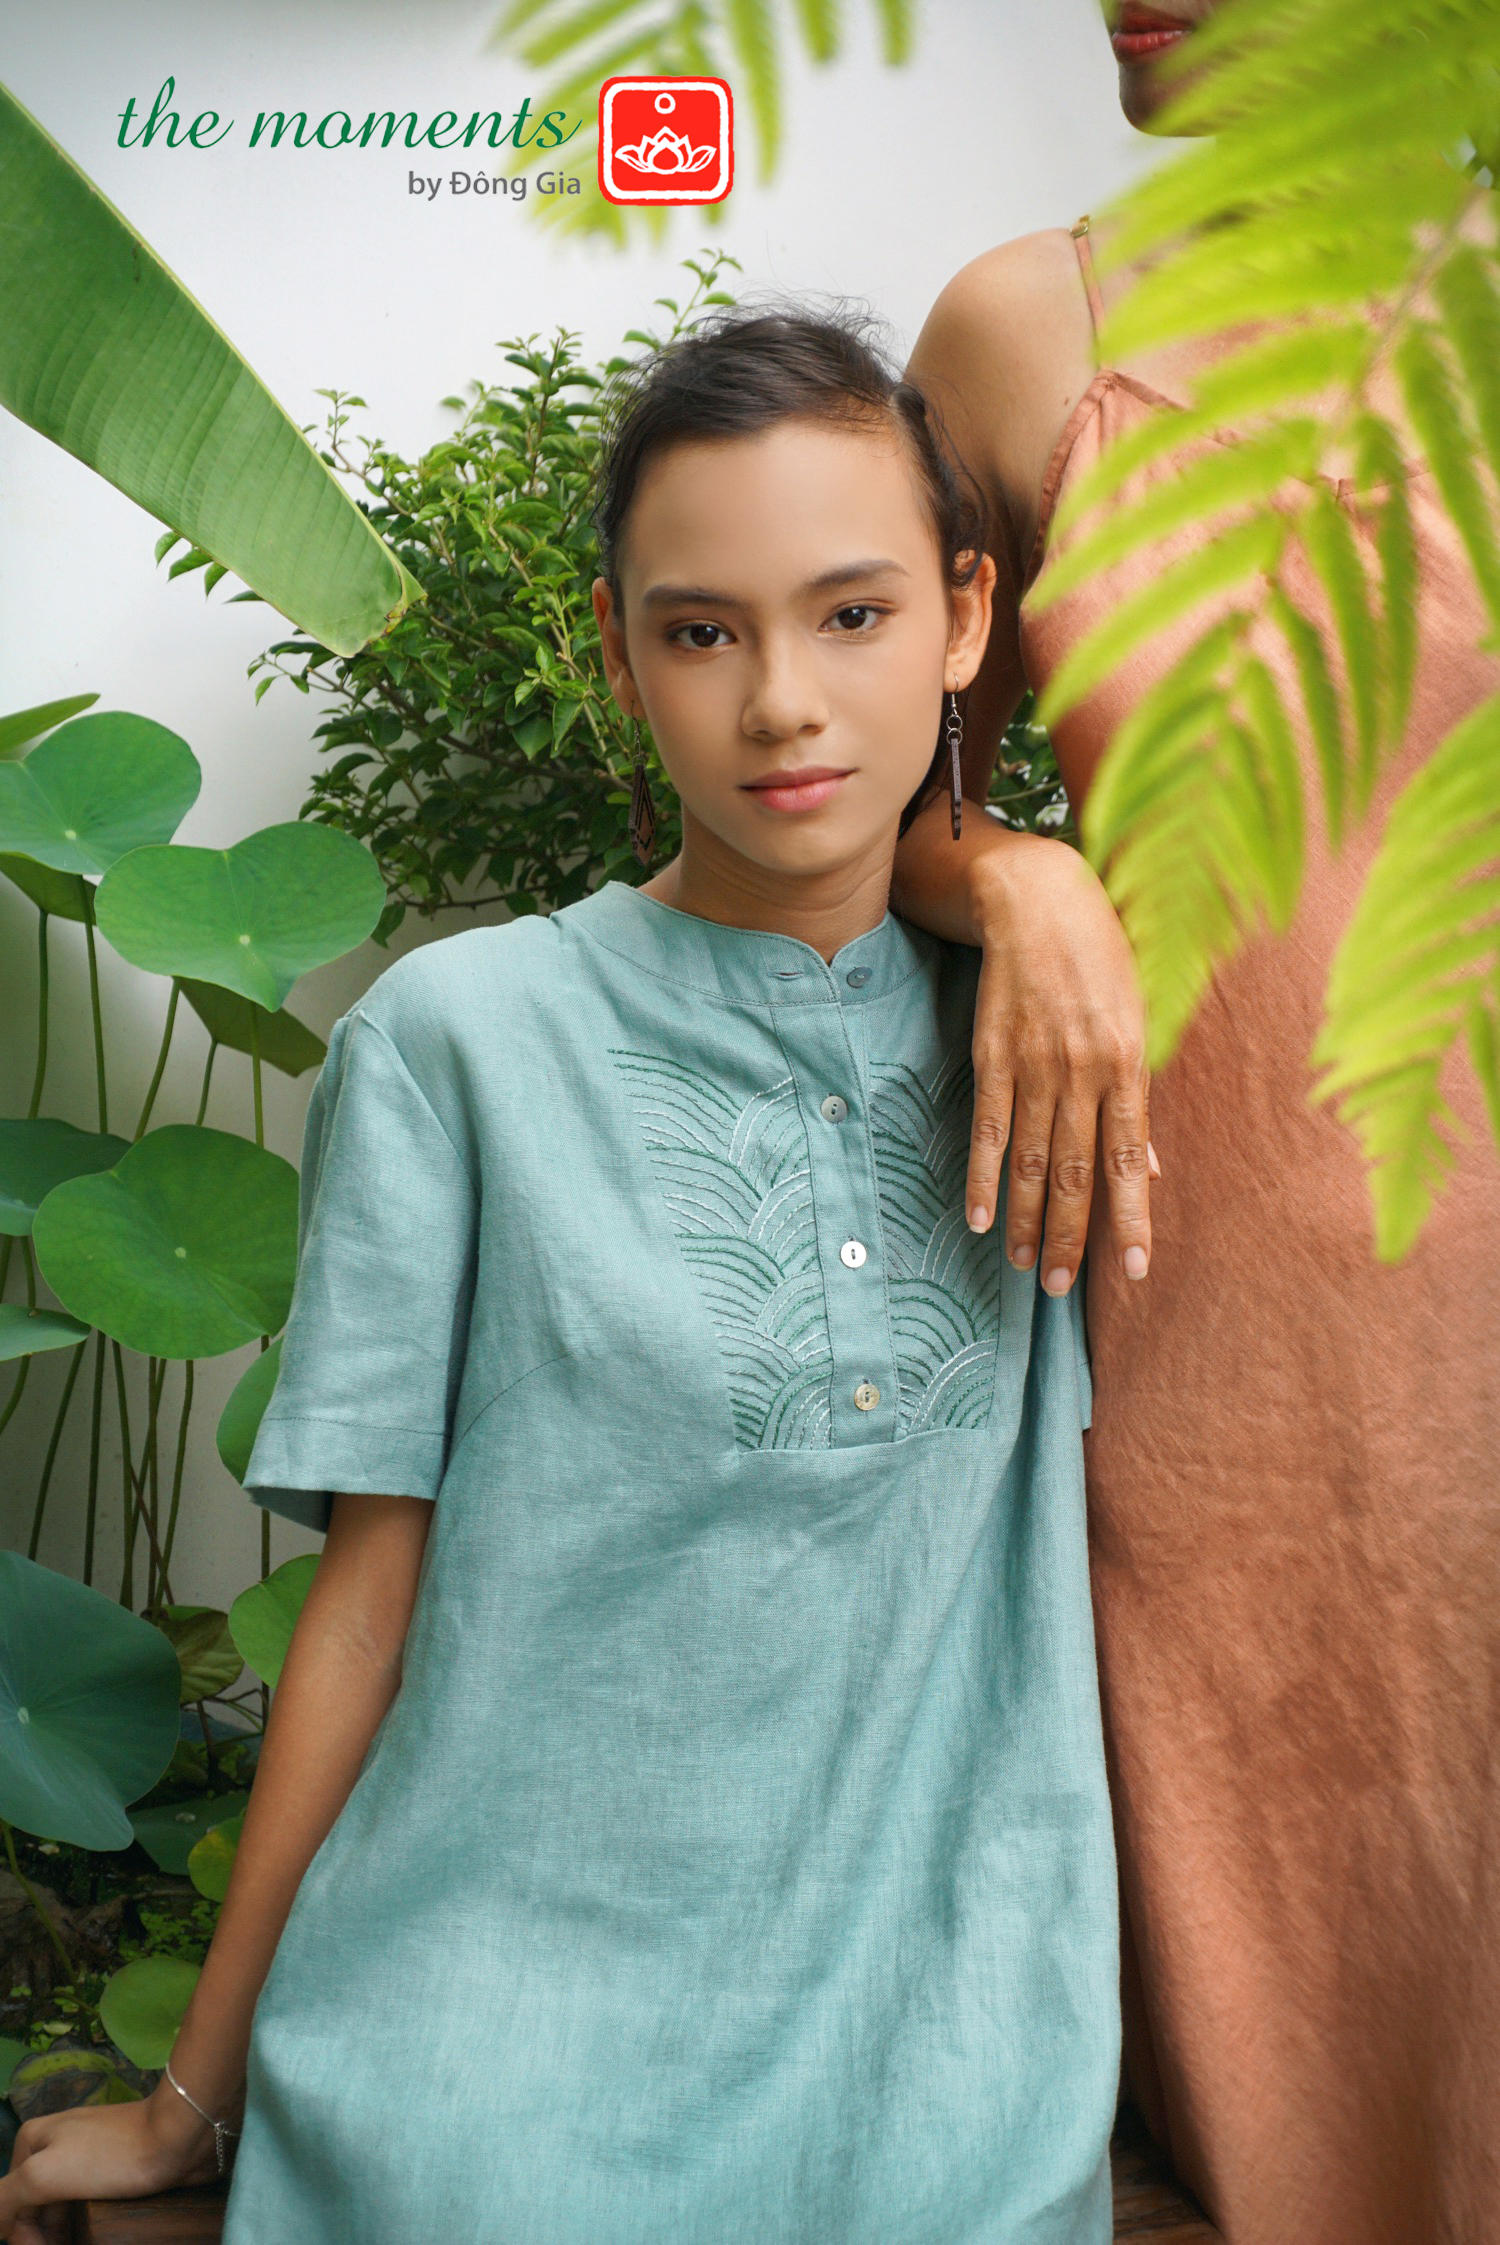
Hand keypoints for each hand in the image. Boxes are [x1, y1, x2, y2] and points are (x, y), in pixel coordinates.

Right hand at [0, 2082, 228, 2243]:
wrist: (177, 2136)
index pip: (10, 2205)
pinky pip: (88, 2204)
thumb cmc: (109, 2155)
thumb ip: (5, 2199)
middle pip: (35, 2208)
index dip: (23, 2239)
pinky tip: (93, 2240)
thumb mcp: (44, 2174)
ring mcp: (86, 2156)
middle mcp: (54, 2146)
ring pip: (62, 2209)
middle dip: (44, 2239)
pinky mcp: (112, 2169)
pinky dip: (85, 2227)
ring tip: (82, 2244)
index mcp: (32, 2141)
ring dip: (65, 2237)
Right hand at [964, 827, 1153, 1295]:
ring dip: (1026, 1220)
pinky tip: (978, 1217)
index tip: (1134, 1270)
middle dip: (1070, 1236)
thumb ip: (1137, 1099)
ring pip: (1029, 1159)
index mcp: (1127, 1064)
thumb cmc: (1101, 957)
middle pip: (1074, 1172)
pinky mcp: (991, 1055)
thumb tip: (1149, 1169)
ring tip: (1025, 1267)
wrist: (1038, 899)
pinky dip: (982, 1176)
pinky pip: (986, 1128)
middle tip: (1061, 1288)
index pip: (1128, 1159)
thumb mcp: (1137, 1019)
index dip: (1130, 1218)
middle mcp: (1081, 1072)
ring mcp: (1033, 1066)